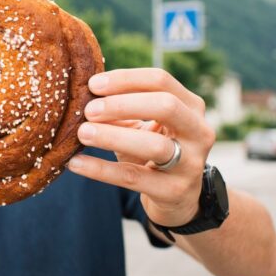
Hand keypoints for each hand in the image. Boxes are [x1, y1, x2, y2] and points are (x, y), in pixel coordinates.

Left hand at [67, 69, 214, 226]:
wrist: (177, 196)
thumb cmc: (154, 148)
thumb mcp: (143, 124)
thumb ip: (122, 108)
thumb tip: (85, 94)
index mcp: (191, 106)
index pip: (160, 80)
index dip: (125, 79)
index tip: (93, 84)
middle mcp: (199, 131)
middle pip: (165, 106)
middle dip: (122, 105)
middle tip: (89, 110)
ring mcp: (191, 163)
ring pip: (153, 145)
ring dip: (112, 136)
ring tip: (82, 133)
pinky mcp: (174, 191)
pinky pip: (133, 177)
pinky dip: (101, 169)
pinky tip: (76, 163)